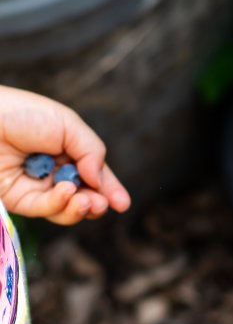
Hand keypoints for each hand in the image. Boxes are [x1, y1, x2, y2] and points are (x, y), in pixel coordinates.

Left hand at [0, 86, 130, 223]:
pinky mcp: (18, 200)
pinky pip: (45, 209)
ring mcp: (35, 187)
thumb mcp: (68, 124)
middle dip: (97, 203)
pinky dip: (60, 204)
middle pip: (83, 196)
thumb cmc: (22, 114)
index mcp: (67, 152)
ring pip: (66, 209)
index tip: (123, 203)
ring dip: (81, 208)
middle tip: (102, 204)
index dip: (109, 189)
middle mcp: (52, 172)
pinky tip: (66, 191)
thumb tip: (99, 181)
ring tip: (87, 202)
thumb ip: (92, 152)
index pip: (94, 175)